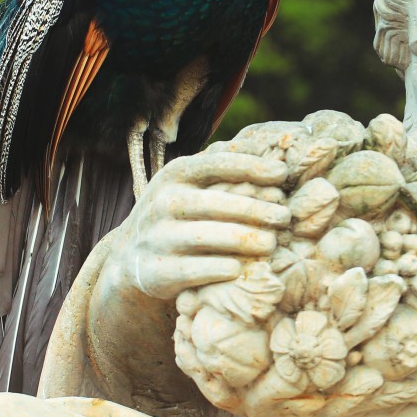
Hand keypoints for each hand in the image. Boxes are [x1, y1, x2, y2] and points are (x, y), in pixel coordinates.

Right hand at [113, 151, 289, 302]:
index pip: (216, 164)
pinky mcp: (156, 270)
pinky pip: (194, 270)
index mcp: (174, 175)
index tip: (282, 173)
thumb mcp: (188, 182)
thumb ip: (221, 165)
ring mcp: (157, 236)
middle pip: (217, 203)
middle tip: (284, 217)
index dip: (252, 166)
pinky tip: (241, 268)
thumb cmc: (177, 212)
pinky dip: (221, 269)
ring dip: (245, 240)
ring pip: (208, 237)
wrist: (131, 255)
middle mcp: (163, 202)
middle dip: (256, 209)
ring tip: (271, 243)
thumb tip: (264, 146)